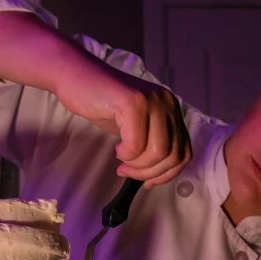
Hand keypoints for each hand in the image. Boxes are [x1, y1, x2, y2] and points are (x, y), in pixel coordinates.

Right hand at [53, 58, 191, 187]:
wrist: (76, 77)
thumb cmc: (103, 104)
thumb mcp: (135, 127)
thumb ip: (152, 143)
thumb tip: (157, 175)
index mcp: (171, 110)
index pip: (184, 152)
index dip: (167, 174)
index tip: (146, 182)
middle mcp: (167, 104)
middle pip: (173, 155)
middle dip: (148, 173)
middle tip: (127, 171)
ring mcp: (152, 101)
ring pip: (158, 152)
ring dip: (137, 166)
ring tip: (121, 161)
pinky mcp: (133, 103)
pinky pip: (136, 144)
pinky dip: (126, 155)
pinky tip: (117, 149)